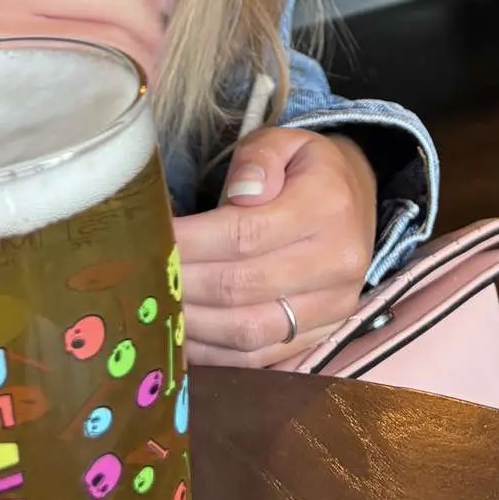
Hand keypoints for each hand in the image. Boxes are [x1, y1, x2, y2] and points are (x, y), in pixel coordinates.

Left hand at [175, 127, 377, 368]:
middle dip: (183, 284)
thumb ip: (258, 159)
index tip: (152, 242)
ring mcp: (333, 306)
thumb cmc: (306, 171)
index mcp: (328, 206)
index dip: (191, 243)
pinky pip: (262, 357)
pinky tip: (183, 338)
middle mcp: (337, 263)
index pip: (245, 234)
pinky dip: (216, 354)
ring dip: (193, 325)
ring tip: (155, 309)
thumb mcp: (285, 142)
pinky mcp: (323, 334)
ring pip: (249, 332)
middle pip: (242, 287)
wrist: (357, 203)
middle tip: (141, 279)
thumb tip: (242, 194)